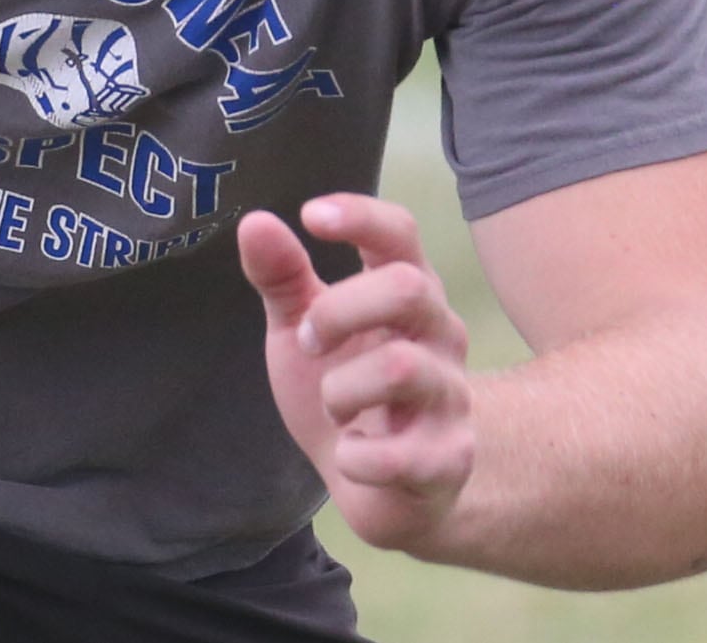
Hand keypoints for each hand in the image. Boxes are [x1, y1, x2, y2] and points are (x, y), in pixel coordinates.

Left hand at [237, 194, 475, 554]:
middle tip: (309, 342)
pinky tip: (350, 455)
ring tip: (334, 408)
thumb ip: (282, 278)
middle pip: (408, 288)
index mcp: (408, 293)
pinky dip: (354, 457)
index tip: (310, 216)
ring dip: (342, 390)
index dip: (361, 217)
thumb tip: (254, 222)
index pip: (400, 234)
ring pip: (401, 367)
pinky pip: (397, 455)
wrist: (383, 490)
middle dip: (339, 312)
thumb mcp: (302, 331)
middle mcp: (441, 335)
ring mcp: (451, 396)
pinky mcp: (449, 458)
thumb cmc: (346, 393)